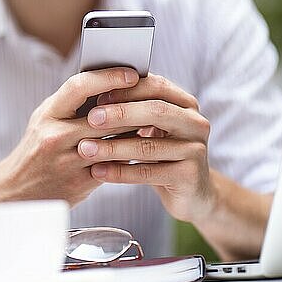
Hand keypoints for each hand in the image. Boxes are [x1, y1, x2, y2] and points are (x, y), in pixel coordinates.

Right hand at [0, 67, 141, 206]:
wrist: (17, 192)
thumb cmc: (37, 149)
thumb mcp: (45, 120)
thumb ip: (71, 103)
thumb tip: (109, 83)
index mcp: (47, 115)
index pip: (80, 86)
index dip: (109, 77)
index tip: (132, 74)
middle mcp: (56, 137)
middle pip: (106, 116)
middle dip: (134, 106)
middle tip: (157, 97)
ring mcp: (69, 162)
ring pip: (115, 142)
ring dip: (137, 132)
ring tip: (154, 121)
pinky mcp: (81, 184)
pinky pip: (115, 166)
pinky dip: (130, 155)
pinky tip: (143, 148)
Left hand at [76, 74, 214, 222]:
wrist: (192, 194)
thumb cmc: (163, 155)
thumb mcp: (154, 129)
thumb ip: (136, 110)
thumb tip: (95, 92)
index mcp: (186, 104)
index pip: (157, 86)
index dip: (127, 89)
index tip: (97, 96)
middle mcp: (196, 123)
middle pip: (156, 111)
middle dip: (120, 113)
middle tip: (91, 118)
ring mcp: (195, 150)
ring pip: (148, 146)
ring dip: (113, 147)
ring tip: (85, 148)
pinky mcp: (189, 177)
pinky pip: (148, 172)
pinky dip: (120, 172)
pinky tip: (98, 171)